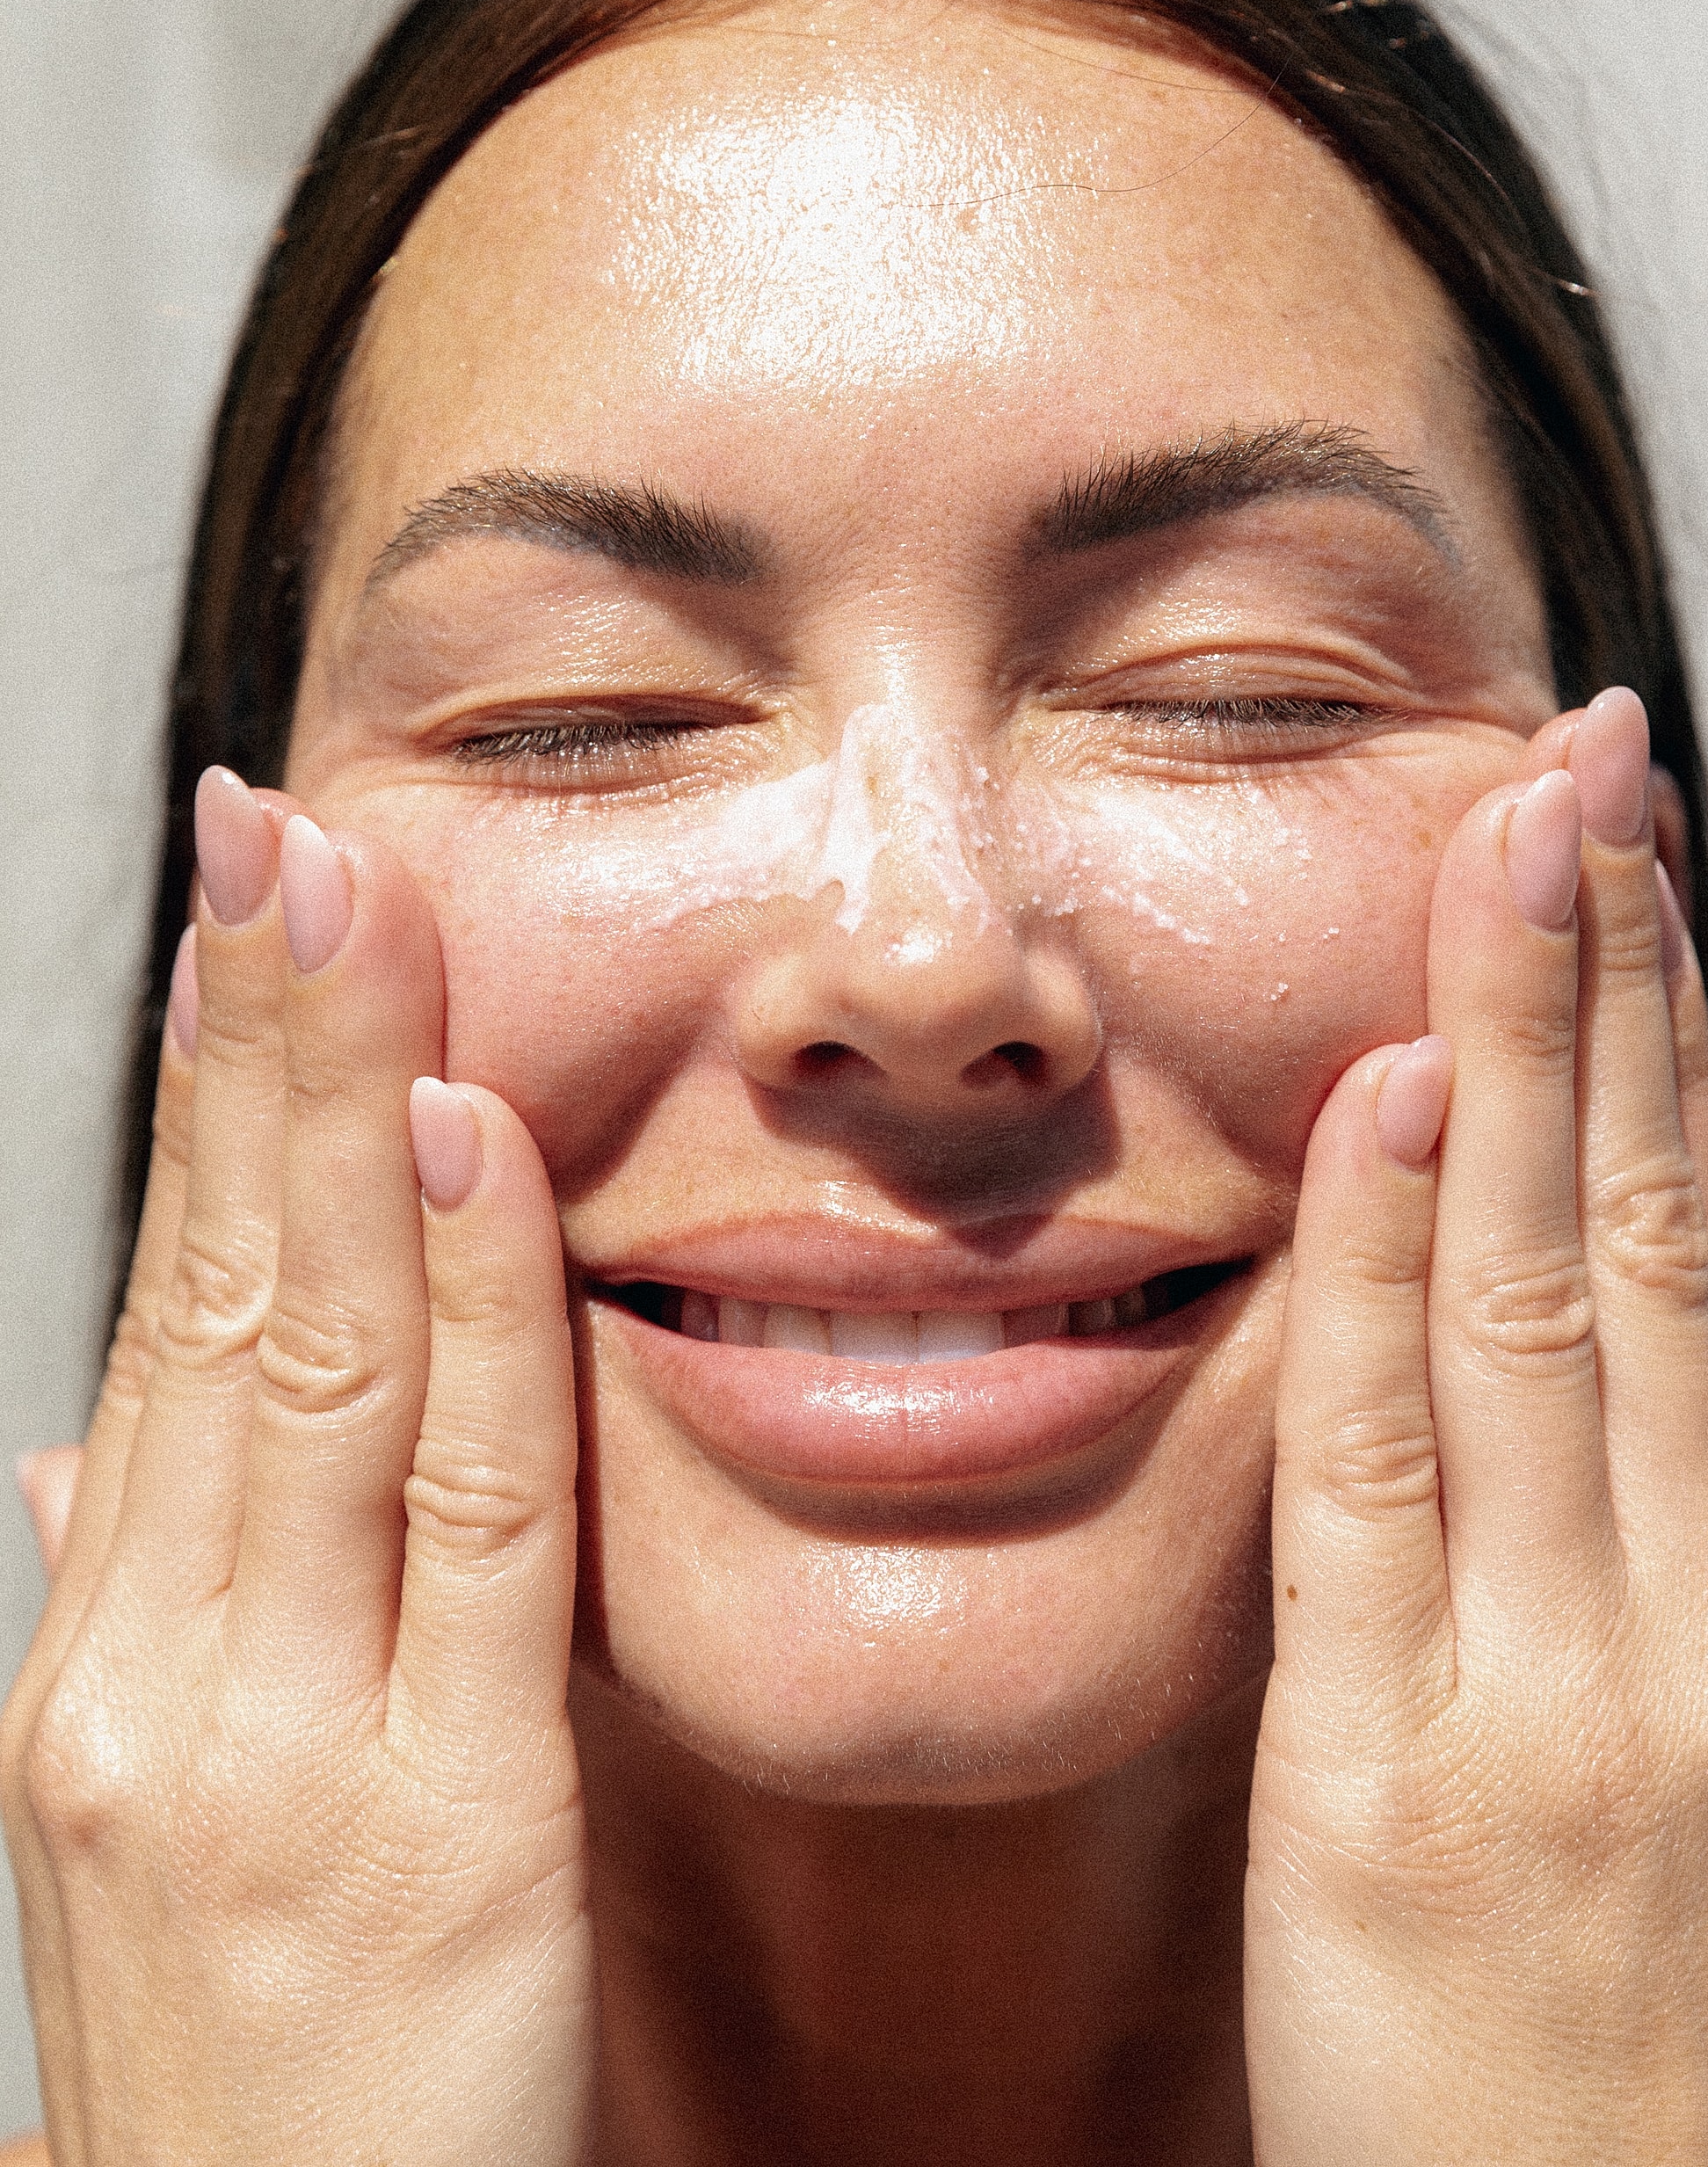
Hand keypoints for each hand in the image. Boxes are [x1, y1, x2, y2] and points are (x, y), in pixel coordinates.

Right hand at [1, 773, 595, 2165]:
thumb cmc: (259, 2051)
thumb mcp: (162, 1811)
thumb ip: (142, 1607)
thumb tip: (77, 1447)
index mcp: (111, 1649)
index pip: (173, 1314)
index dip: (207, 1104)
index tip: (242, 921)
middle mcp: (154, 1668)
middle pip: (221, 1291)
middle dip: (249, 1044)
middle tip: (269, 828)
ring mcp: (270, 1736)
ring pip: (313, 1353)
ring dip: (330, 1107)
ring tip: (341, 905)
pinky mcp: (433, 1810)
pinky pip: (464, 1505)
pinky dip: (465, 1306)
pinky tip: (465, 1142)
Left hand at [1245, 691, 1707, 2164]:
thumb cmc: (1616, 2032)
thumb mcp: (1670, 1762)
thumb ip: (1614, 1552)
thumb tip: (1539, 1342)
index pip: (1694, 1256)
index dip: (1661, 1041)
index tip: (1620, 865)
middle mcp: (1696, 1605)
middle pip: (1641, 1225)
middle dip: (1612, 977)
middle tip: (1581, 766)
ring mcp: (1572, 1678)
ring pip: (1541, 1298)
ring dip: (1519, 1050)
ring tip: (1510, 845)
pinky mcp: (1409, 1765)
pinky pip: (1389, 1468)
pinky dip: (1389, 1275)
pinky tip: (1386, 1109)